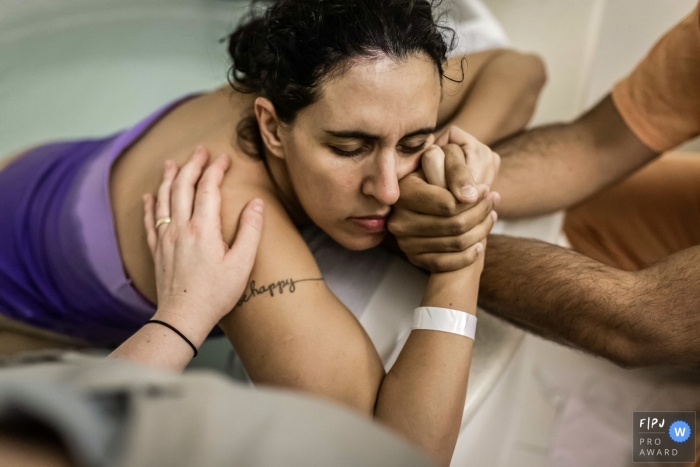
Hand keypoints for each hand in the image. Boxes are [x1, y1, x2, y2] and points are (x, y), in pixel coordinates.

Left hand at [143, 146, 263, 340]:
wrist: (183, 317)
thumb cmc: (216, 293)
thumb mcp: (242, 264)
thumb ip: (250, 231)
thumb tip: (256, 204)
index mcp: (203, 228)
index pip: (208, 188)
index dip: (216, 169)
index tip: (224, 158)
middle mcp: (181, 227)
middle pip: (182, 186)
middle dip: (192, 165)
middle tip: (200, 151)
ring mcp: (165, 238)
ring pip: (163, 199)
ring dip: (168, 177)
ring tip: (171, 163)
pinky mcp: (156, 251)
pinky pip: (150, 221)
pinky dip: (150, 205)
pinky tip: (149, 196)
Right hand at [389, 129, 499, 271]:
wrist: (425, 195)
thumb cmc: (438, 172)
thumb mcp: (445, 160)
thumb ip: (457, 171)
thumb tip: (471, 195)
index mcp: (404, 192)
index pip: (447, 204)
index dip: (473, 199)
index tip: (486, 190)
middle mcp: (399, 220)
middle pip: (454, 225)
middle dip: (481, 212)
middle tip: (493, 199)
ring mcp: (405, 242)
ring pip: (455, 243)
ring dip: (481, 230)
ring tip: (491, 214)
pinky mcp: (415, 258)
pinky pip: (447, 264)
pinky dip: (469, 255)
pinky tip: (481, 242)